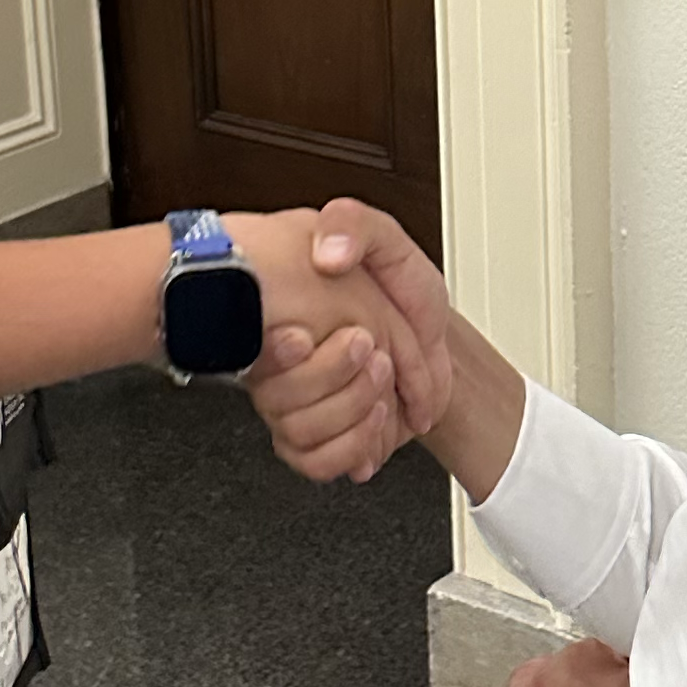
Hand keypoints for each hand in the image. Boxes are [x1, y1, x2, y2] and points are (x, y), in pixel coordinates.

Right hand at [242, 204, 453, 483]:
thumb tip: (328, 252)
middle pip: (277, 399)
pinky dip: (353, 448)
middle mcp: (281, 363)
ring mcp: (297, 404)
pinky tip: (377, 419)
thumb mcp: (379, 237)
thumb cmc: (398, 284)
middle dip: (334, 377)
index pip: (256, 349)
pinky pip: (315, 462)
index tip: (300, 338)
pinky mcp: (320, 437)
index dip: (279, 352)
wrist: (430, 328)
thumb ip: (352, 225)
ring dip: (351, 412)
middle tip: (370, 352)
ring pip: (297, 434)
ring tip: (384, 383)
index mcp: (282, 318)